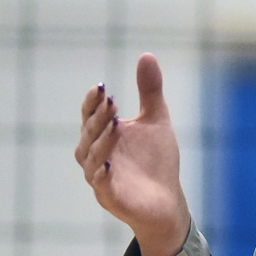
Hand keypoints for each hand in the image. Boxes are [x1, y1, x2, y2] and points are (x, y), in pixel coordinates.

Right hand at [75, 53, 191, 255]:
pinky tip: (106, 165)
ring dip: (100, 142)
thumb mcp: (156, 120)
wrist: (166, 200)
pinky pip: (100, 185)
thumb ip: (149, 91)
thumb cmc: (156, 161)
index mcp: (103, 136)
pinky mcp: (110, 197)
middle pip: (89, 134)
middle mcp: (95, 155)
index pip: (91, 116)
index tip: (101, 88)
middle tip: (111, 102)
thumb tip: (146, 55)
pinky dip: (101, 175)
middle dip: (98, 118)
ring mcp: (100, 177)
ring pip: (91, 158)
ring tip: (113, 125)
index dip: (93, 103)